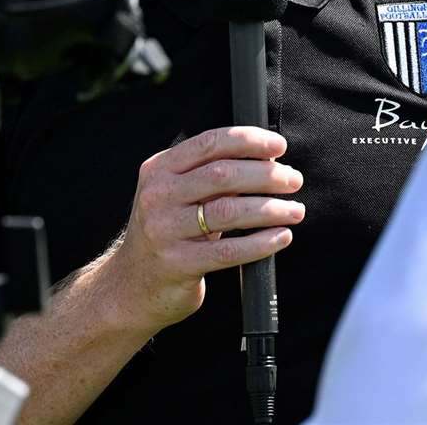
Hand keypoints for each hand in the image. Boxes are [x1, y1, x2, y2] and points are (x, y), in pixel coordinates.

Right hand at [103, 125, 304, 334]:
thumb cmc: (167, 233)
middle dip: (266, 175)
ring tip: (295, 210)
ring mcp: (164, 230)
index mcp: (160, 169)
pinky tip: (281, 237)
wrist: (130, 286)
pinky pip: (228, 250)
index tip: (279, 146)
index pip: (210, 143)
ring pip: (229, 212)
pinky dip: (261, 243)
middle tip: (293, 180)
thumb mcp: (177, 195)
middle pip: (223, 175)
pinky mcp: (177, 264)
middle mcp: (158, 195)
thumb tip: (267, 159)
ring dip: (270, 209)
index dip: (249, 140)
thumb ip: (211, 175)